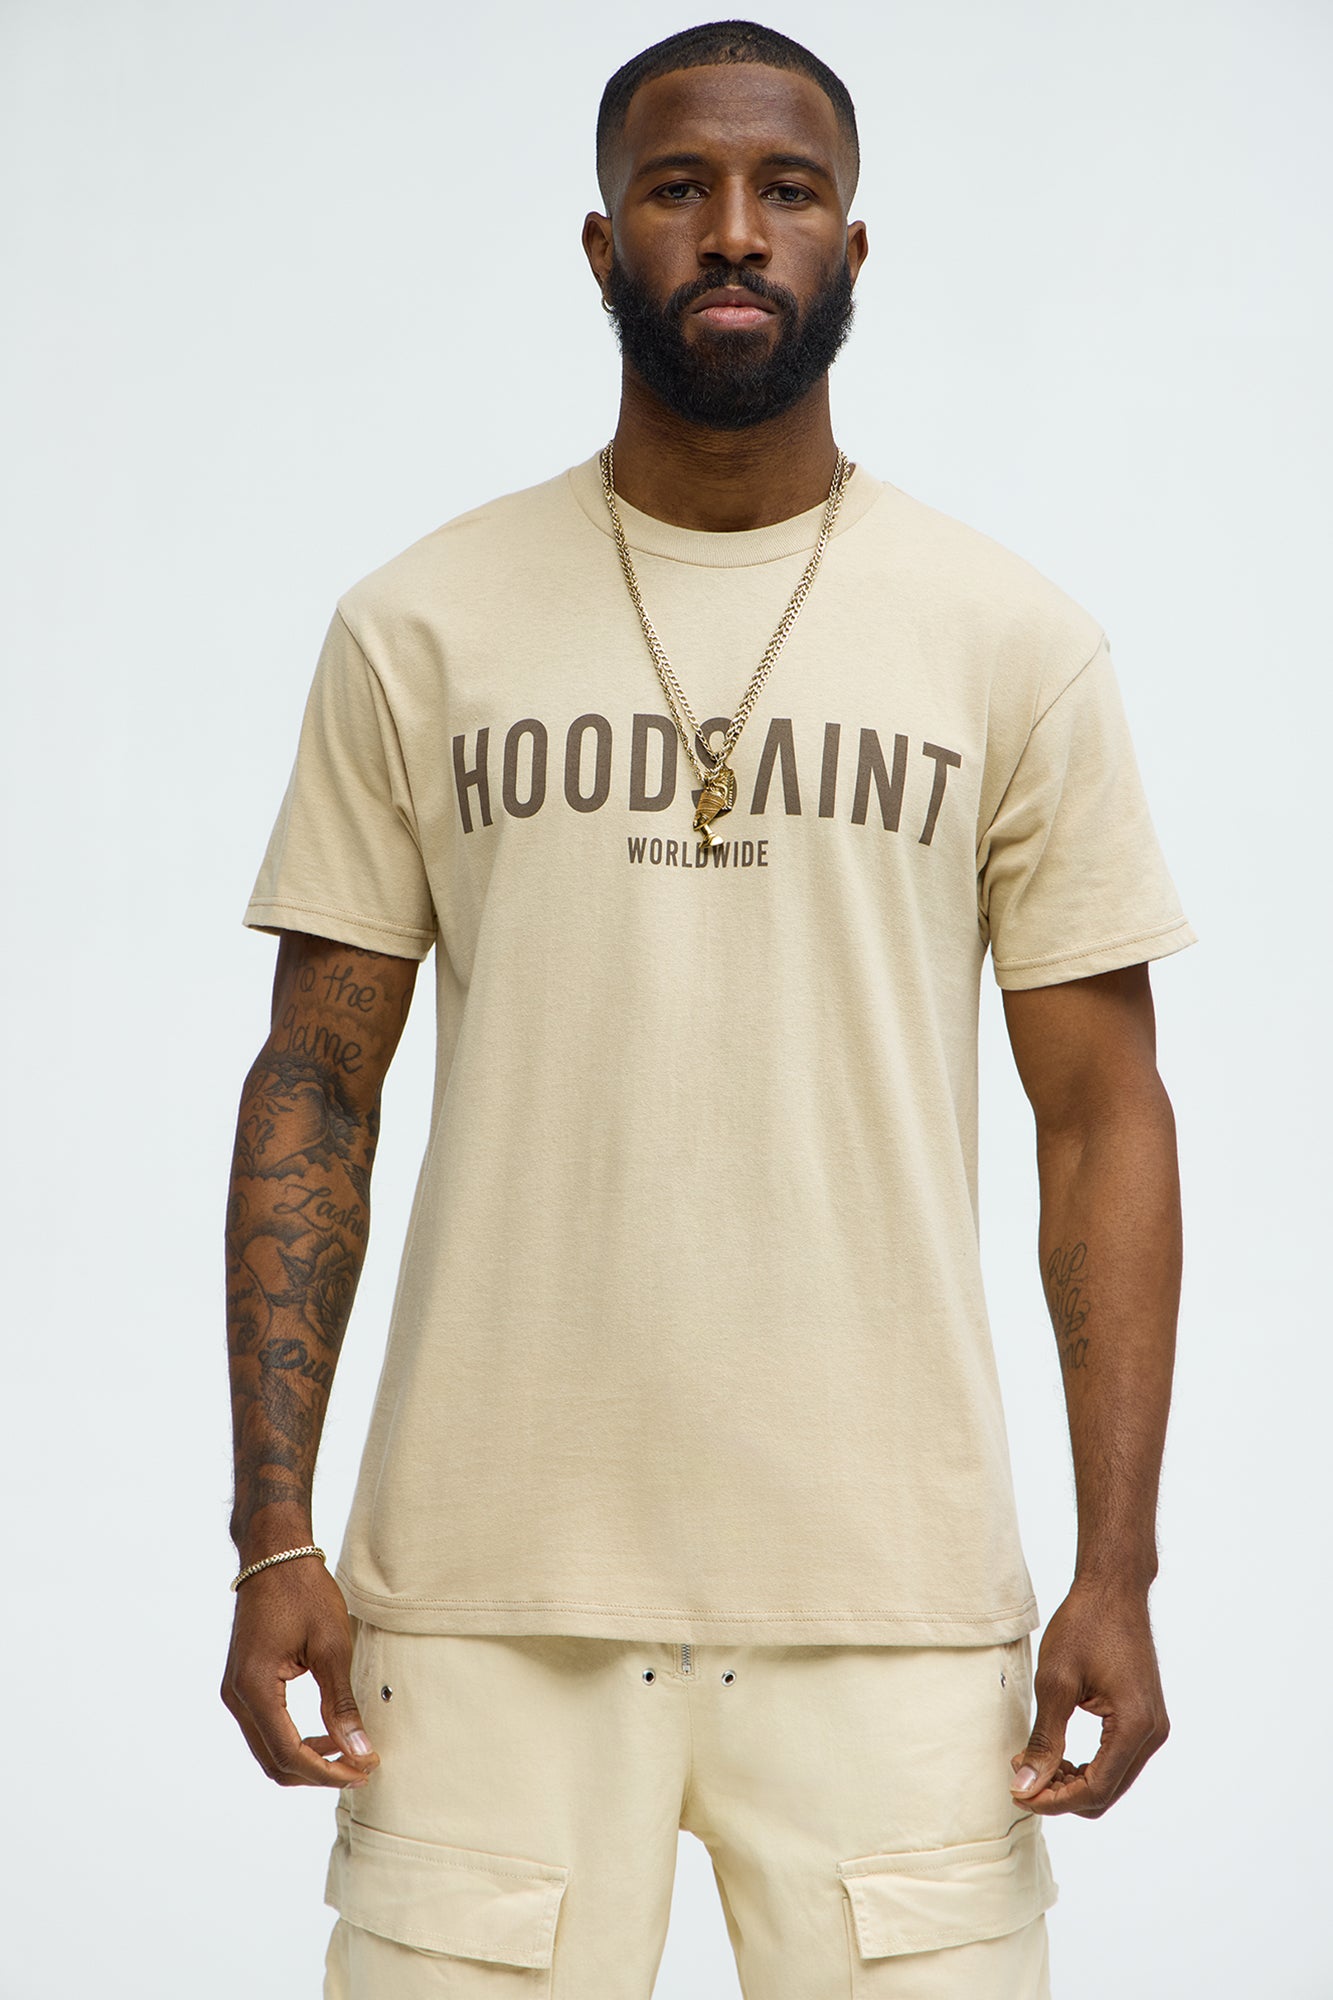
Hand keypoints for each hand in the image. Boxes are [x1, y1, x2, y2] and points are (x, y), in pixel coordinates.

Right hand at [220, 1558, 379, 1787]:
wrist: (274, 1555)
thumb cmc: (304, 1591)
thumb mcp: (332, 1646)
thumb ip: (341, 1704)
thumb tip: (359, 1750)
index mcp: (255, 1688)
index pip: (289, 1754)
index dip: (329, 1771)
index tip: (364, 1770)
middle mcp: (237, 1696)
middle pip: (274, 1762)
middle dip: (318, 1772)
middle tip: (361, 1765)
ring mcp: (235, 1691)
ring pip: (268, 1750)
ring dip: (307, 1759)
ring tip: (348, 1750)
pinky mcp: (242, 1684)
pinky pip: (266, 1729)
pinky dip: (295, 1741)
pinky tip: (326, 1732)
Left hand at [1009, 1578, 1169, 1816]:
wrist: (1113, 1589)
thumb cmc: (1084, 1626)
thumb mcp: (1055, 1683)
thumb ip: (1044, 1740)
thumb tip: (1026, 1786)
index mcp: (1134, 1726)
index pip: (1095, 1789)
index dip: (1054, 1801)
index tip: (1018, 1792)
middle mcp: (1152, 1733)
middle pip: (1107, 1793)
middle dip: (1062, 1794)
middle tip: (1021, 1776)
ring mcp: (1153, 1727)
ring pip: (1113, 1781)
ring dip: (1074, 1782)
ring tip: (1034, 1762)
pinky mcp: (1146, 1718)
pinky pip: (1118, 1761)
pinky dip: (1088, 1766)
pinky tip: (1058, 1753)